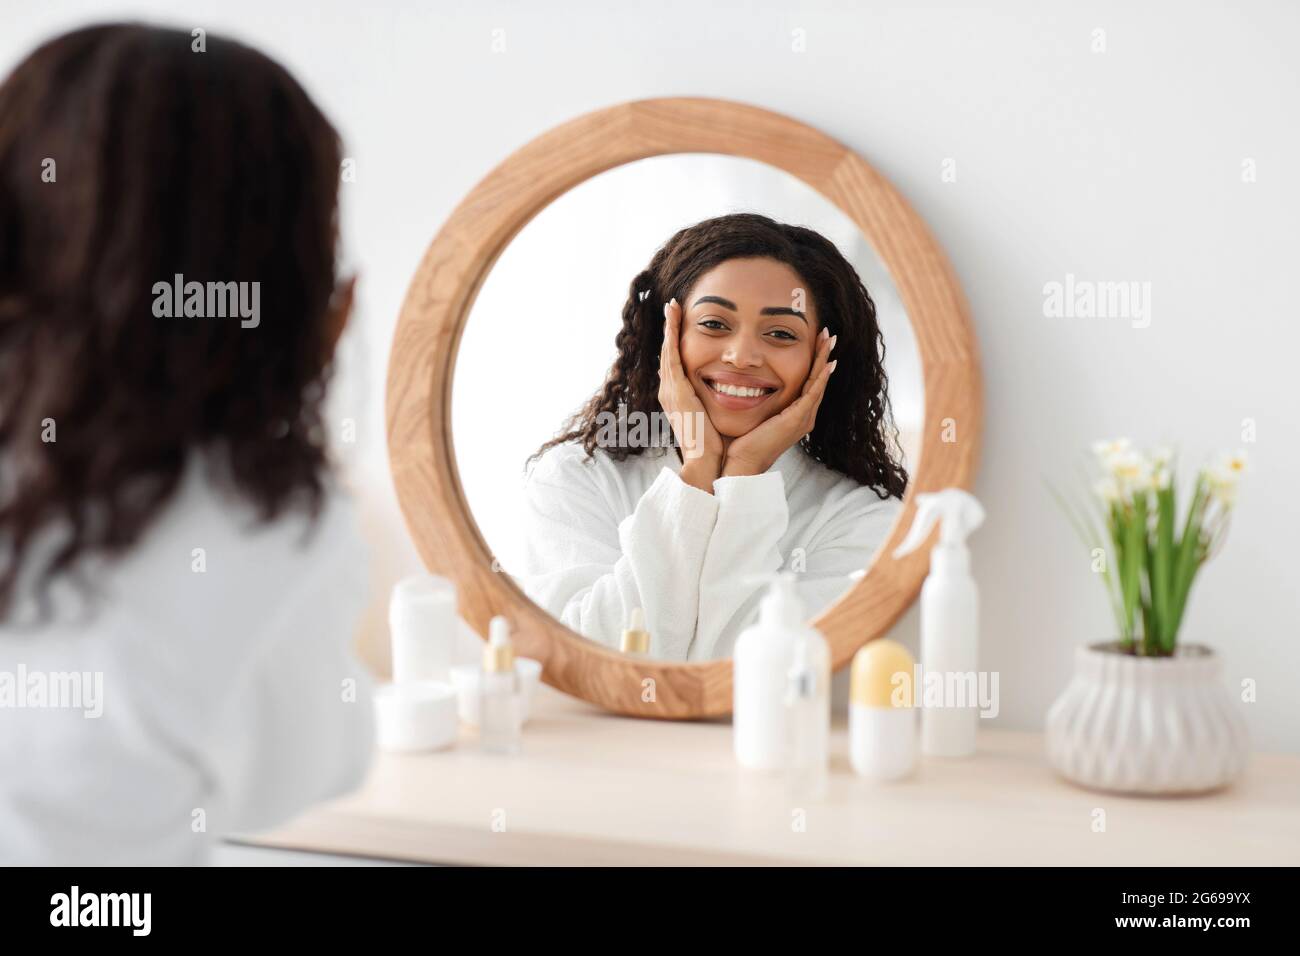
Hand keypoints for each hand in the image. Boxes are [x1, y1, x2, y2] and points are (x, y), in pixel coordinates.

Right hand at [658, 298, 724, 491]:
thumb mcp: (713, 419)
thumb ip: (716, 405)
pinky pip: (671, 353)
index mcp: (679, 399)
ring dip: (669, 325)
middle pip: (668, 353)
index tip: (680, 326)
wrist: (707, 463)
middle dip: (670, 329)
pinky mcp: (675, 389)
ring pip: (667, 349)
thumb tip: (731, 398)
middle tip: (672, 307)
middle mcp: (670, 392)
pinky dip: (671, 333)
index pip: (676, 364)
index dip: (676, 344)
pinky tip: (673, 315)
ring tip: (672, 305)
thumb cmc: (715, 447)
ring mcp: (670, 390)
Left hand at [721, 326, 835, 477]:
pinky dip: (820, 378)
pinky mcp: (796, 420)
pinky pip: (812, 394)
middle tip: (830, 334)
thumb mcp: (756, 414)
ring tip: (830, 340)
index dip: (815, 361)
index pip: (810, 382)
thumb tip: (747, 383)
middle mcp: (804, 417)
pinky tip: (828, 363)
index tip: (817, 341)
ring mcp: (802, 419)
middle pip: (819, 380)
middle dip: (824, 355)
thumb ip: (760, 400)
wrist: (742, 464)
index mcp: (796, 415)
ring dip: (825, 359)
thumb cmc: (743, 442)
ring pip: (819, 383)